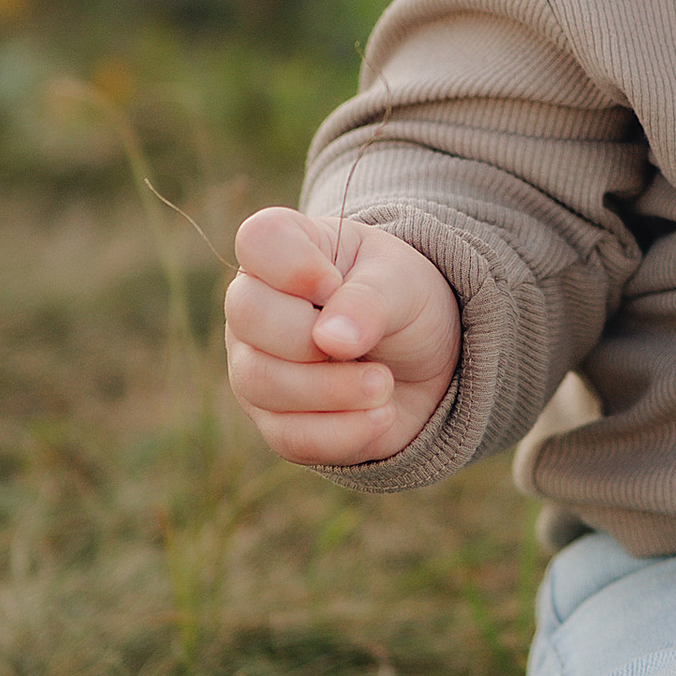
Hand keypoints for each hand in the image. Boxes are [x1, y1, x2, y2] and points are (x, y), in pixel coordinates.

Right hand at [224, 206, 461, 466]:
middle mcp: (256, 306)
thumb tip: (329, 340)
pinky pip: (288, 436)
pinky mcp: (275, 421)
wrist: (426, 358)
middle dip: (311, 338)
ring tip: (384, 385)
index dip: (294, 266)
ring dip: (332, 390)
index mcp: (286, 249)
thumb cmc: (404, 299)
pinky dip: (342, 432)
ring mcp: (255, 365)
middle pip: (248, 316)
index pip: (258, 238)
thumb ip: (370, 301)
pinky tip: (382, 416)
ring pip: (260, 383)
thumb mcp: (403, 284)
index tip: (335, 283)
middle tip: (367, 347)